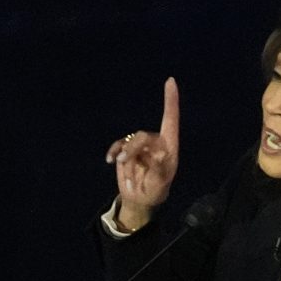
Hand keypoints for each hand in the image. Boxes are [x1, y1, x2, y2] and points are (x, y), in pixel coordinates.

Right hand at [104, 76, 179, 231]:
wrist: (140, 199)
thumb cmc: (156, 190)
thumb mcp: (160, 184)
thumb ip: (160, 170)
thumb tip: (159, 155)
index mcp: (169, 146)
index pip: (171, 119)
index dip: (171, 100)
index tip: (170, 81)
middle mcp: (155, 142)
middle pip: (143, 135)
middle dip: (133, 147)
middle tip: (126, 161)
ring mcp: (139, 146)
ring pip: (129, 141)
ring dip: (124, 154)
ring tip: (123, 169)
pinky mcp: (126, 150)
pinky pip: (118, 145)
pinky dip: (114, 151)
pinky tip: (110, 160)